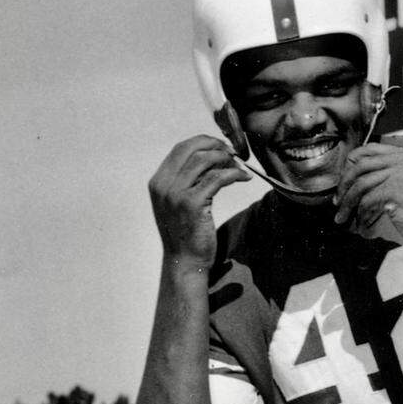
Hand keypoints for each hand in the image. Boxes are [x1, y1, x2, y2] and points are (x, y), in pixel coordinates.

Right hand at [147, 136, 251, 267]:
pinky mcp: (192, 203)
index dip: (203, 142)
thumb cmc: (186, 234)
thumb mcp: (179, 203)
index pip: (180, 148)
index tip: (221, 146)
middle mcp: (163, 184)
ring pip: (204, 159)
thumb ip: (187, 181)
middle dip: (215, 145)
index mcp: (158, 182)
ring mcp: (175, 193)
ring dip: (226, 159)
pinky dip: (233, 174)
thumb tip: (211, 158)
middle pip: (191, 148)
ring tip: (239, 166)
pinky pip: (217, 178)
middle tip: (233, 153)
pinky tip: (244, 177)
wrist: (185, 262)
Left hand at [333, 143, 402, 252]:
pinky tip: (361, 225)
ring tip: (343, 216)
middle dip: (344, 185)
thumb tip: (358, 179)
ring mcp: (402, 174)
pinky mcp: (396, 191)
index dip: (352, 164)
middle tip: (338, 201)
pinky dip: (360, 215)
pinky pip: (367, 200)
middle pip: (361, 165)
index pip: (370, 149)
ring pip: (361, 184)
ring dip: (348, 203)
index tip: (344, 182)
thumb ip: (393, 175)